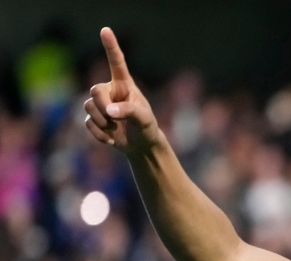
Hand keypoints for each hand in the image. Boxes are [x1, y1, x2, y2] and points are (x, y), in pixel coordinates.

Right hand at [84, 27, 160, 154]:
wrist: (141, 145)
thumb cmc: (147, 127)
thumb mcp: (144, 119)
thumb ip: (129, 111)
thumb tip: (109, 111)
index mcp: (124, 85)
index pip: (117, 63)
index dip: (111, 47)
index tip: (105, 30)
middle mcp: (110, 91)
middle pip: (95, 91)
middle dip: (101, 106)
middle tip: (112, 118)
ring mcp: (101, 105)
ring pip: (89, 107)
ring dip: (102, 122)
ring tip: (116, 128)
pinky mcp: (94, 119)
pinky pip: (88, 123)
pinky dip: (99, 134)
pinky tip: (111, 139)